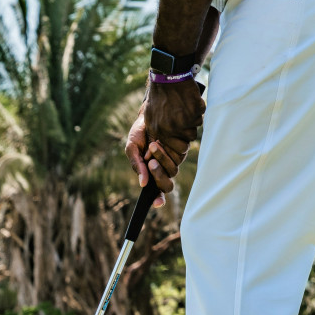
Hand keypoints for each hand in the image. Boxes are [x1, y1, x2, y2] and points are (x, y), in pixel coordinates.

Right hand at [124, 79, 204, 196]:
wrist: (151, 111)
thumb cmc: (140, 131)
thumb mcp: (132, 147)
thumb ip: (137, 166)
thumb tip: (143, 184)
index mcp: (151, 172)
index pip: (157, 190)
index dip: (157, 198)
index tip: (157, 202)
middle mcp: (164, 168)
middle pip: (167, 184)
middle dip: (159, 174)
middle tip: (150, 162)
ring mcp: (174, 159)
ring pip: (173, 169)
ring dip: (162, 158)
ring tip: (153, 144)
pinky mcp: (182, 147)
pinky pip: (180, 154)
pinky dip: (168, 149)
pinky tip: (159, 139)